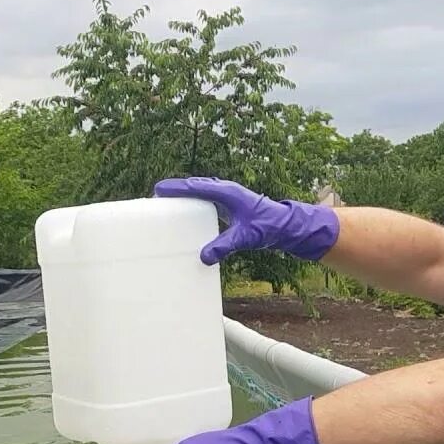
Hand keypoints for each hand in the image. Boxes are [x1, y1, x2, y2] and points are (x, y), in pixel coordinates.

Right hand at [153, 177, 339, 264]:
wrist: (286, 226)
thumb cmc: (268, 227)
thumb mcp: (244, 238)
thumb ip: (224, 246)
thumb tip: (203, 258)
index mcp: (227, 192)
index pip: (196, 187)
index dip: (177, 188)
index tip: (159, 189)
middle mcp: (226, 190)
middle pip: (196, 185)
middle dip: (177, 189)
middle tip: (157, 194)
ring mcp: (228, 196)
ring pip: (201, 190)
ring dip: (185, 194)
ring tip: (168, 200)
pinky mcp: (230, 204)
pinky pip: (207, 198)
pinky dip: (195, 201)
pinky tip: (189, 212)